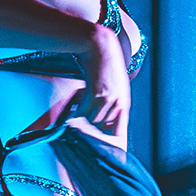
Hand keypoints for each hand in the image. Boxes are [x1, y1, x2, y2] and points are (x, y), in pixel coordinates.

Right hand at [63, 23, 129, 146]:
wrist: (100, 45)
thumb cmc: (106, 65)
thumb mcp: (116, 85)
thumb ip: (112, 102)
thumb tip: (101, 119)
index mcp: (125, 103)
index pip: (120, 130)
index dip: (112, 141)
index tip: (106, 150)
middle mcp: (119, 103)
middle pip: (104, 128)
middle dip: (93, 135)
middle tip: (82, 139)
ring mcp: (108, 98)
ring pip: (93, 122)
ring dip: (82, 124)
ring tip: (73, 124)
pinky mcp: (96, 93)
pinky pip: (83, 111)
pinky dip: (75, 115)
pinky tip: (70, 113)